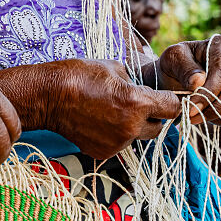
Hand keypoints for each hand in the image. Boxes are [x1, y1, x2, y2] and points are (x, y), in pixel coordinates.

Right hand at [38, 59, 183, 158]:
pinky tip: (99, 121)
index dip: (172, 101)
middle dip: (153, 116)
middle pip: (159, 127)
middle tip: (139, 105)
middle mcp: (131, 127)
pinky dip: (115, 135)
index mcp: (137, 103)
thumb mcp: (114, 67)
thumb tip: (143, 88)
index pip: (173, 108)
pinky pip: (119, 144)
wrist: (47, 97)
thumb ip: (135, 82)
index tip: (166, 98)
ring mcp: (117, 143)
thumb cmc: (79, 76)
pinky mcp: (103, 152)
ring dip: (133, 126)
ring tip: (112, 111)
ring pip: (138, 136)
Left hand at [145, 35, 220, 122]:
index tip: (191, 107)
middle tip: (193, 117)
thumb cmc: (175, 64)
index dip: (208, 93)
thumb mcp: (172, 59)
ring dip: (219, 115)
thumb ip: (184, 67)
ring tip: (197, 117)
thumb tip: (198, 82)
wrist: (176, 74)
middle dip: (215, 107)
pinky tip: (205, 115)